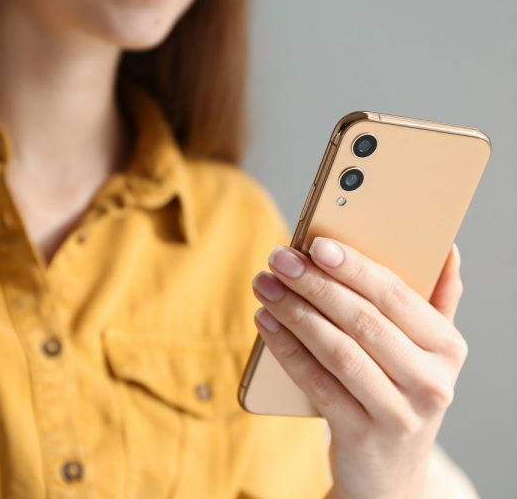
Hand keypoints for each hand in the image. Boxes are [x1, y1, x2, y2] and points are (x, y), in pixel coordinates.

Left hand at [251, 237, 466, 498]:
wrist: (390, 472)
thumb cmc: (401, 390)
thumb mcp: (428, 350)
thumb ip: (438, 300)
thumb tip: (448, 249)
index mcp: (446, 347)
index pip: (396, 295)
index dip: (354, 267)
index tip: (316, 243)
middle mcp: (430, 381)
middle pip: (362, 320)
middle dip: (315, 284)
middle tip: (279, 258)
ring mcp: (398, 413)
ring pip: (337, 350)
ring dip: (295, 312)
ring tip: (266, 285)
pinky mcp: (362, 436)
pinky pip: (317, 383)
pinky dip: (287, 349)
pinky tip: (266, 322)